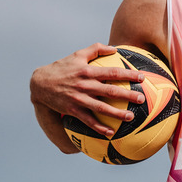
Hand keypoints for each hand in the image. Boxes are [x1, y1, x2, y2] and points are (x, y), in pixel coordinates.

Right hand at [30, 43, 145, 137]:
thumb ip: (96, 49)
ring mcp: (79, 99)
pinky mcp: (73, 110)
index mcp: (88, 71)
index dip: (128, 75)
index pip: (112, 73)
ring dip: (117, 114)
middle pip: (110, 91)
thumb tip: (115, 48)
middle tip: (142, 99)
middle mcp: (85, 85)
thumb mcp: (77, 54)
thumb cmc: (62, 67)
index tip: (142, 77)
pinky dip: (99, 127)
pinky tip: (111, 133)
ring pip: (101, 108)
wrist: (40, 83)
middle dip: (127, 96)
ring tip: (131, 117)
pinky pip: (88, 121)